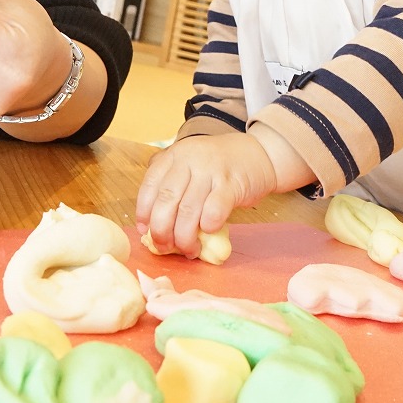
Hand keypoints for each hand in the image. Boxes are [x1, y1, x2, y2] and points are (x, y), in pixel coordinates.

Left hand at [136, 131, 277, 257]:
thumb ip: (170, 181)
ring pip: (188, 210)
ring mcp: (211, 170)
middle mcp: (190, 159)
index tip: (145, 231)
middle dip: (161, 230)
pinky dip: (208, 226)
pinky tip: (209, 232)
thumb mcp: (190, 162)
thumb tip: (149, 220)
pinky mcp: (232, 183)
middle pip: (166, 201)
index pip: (150, 186)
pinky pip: (214, 210)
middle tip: (165, 247)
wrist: (259, 153)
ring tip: (188, 249)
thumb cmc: (220, 165)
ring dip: (184, 237)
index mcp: (175, 155)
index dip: (143, 212)